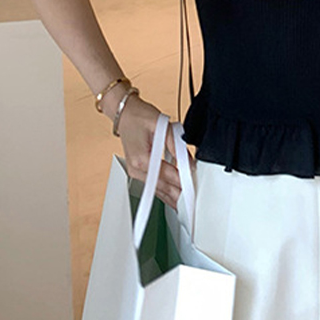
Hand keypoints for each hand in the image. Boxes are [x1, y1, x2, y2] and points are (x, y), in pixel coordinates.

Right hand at [113, 93, 193, 208]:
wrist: (125, 114)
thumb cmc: (140, 117)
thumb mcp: (161, 125)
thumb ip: (176, 145)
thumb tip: (189, 162)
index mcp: (141, 159)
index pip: (167, 176)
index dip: (182, 183)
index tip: (194, 189)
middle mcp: (136, 168)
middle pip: (162, 187)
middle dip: (179, 195)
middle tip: (193, 202)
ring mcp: (135, 172)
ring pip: (157, 190)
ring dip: (172, 198)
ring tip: (186, 205)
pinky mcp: (137, 172)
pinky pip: (153, 186)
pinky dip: (165, 193)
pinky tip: (174, 199)